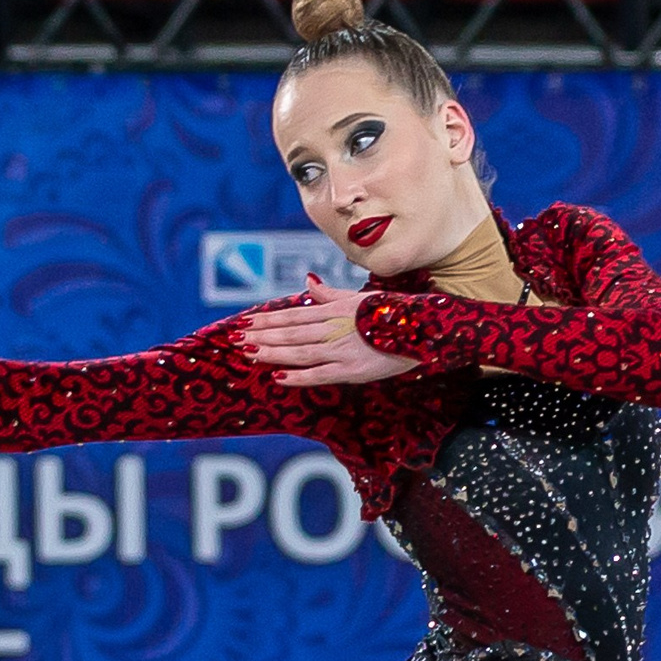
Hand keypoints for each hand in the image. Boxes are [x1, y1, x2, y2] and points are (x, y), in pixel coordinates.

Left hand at [239, 278, 419, 386]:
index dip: (269, 318)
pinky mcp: (354, 370)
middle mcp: (336, 328)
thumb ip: (331, 294)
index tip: (246, 320)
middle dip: (263, 335)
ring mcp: (344, 349)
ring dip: (273, 353)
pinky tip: (279, 377)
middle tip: (237, 339)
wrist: (423, 330)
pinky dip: (299, 376)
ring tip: (251, 353)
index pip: (295, 314)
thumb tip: (308, 282)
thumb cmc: (392, 314)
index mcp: (336, 310)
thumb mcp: (361, 297)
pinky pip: (321, 374)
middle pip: (292, 332)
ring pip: (301, 351)